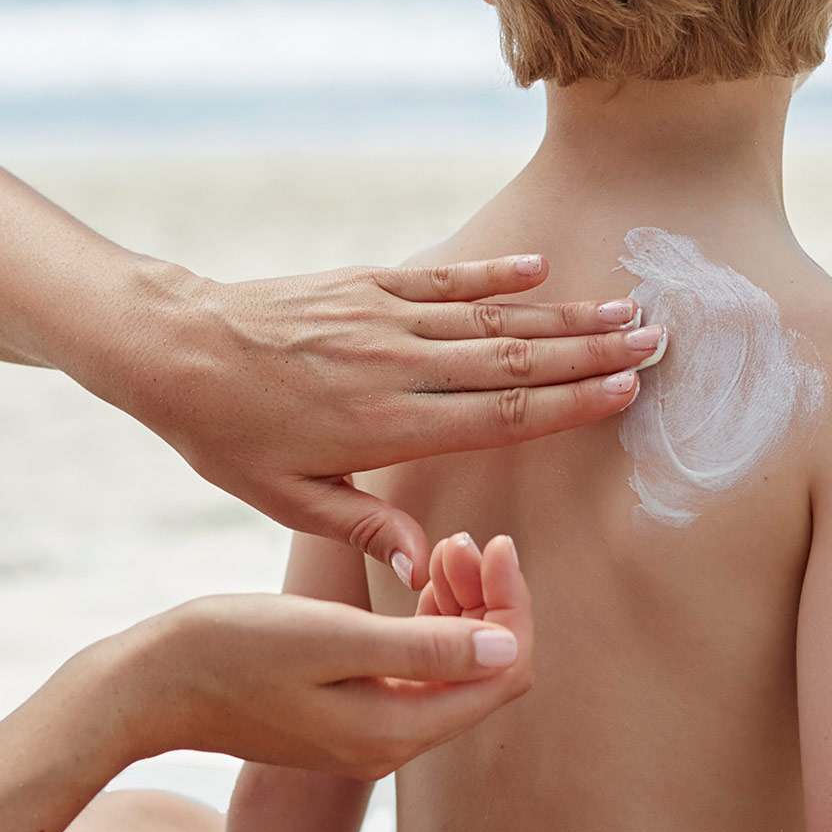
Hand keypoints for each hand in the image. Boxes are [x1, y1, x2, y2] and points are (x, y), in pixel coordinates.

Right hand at [92, 540, 535, 778]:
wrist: (150, 686)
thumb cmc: (230, 650)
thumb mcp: (331, 637)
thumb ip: (423, 647)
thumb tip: (507, 647)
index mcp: (396, 729)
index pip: (503, 672)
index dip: (513, 606)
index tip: (495, 541)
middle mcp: (392, 744)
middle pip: (485, 672)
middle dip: (490, 602)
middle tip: (463, 537)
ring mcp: (368, 733)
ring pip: (452, 669)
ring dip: (459, 607)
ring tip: (439, 548)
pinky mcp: (344, 714)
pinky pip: (413, 671)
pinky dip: (425, 623)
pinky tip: (413, 581)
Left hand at [115, 258, 656, 588]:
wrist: (174, 349)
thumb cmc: (227, 436)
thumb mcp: (286, 499)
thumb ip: (362, 525)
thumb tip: (424, 560)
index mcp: (388, 427)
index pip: (499, 416)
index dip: (569, 404)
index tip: (625, 394)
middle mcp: (397, 368)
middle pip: (514, 360)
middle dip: (591, 352)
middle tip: (656, 344)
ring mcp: (383, 319)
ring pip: (491, 317)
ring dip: (562, 312)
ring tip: (624, 308)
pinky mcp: (364, 286)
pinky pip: (441, 281)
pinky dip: (492, 275)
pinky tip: (539, 271)